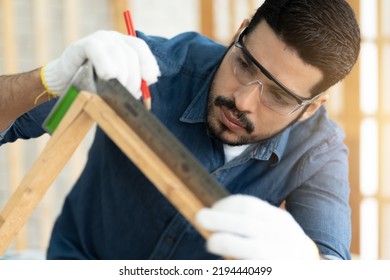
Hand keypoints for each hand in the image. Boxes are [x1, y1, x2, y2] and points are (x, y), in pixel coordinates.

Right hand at [42, 30, 159, 97]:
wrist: (65, 83)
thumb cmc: (95, 85)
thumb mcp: (118, 84)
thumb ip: (133, 81)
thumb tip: (149, 82)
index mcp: (124, 45)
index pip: (141, 49)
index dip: (148, 64)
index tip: (150, 81)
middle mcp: (113, 38)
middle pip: (131, 53)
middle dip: (135, 77)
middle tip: (131, 95)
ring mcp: (98, 39)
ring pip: (118, 53)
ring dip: (122, 75)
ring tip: (118, 91)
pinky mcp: (82, 45)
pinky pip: (97, 51)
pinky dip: (105, 64)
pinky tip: (107, 76)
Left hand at [196, 194, 319, 259]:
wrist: (310, 267)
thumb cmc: (283, 246)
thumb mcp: (273, 227)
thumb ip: (250, 222)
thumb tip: (214, 218)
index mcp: (277, 219)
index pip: (249, 205)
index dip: (226, 205)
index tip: (211, 208)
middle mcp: (281, 235)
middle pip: (248, 223)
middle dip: (221, 219)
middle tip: (200, 217)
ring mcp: (281, 255)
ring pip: (254, 248)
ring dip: (228, 242)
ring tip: (211, 242)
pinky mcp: (276, 271)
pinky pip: (257, 267)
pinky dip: (239, 266)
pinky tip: (227, 264)